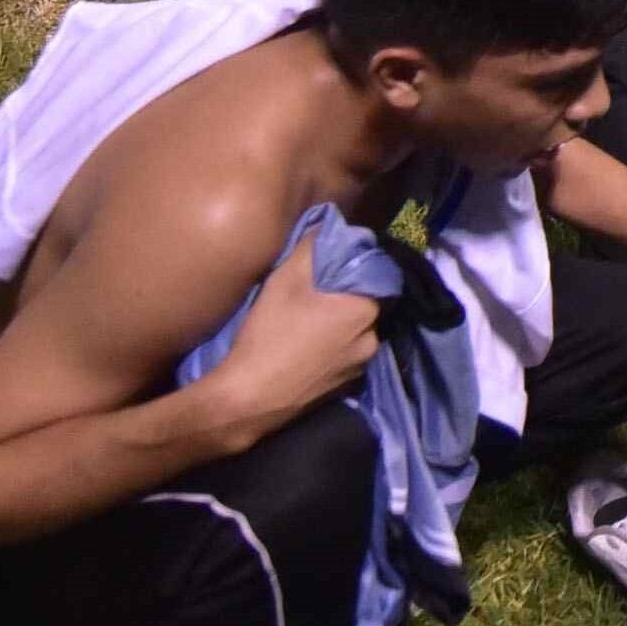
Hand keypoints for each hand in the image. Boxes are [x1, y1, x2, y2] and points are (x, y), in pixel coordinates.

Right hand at [200, 241, 380, 440]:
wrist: (250, 400)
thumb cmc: (270, 333)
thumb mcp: (285, 279)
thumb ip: (311, 247)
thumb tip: (329, 225)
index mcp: (365, 310)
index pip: (376, 276)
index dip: (355, 268)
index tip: (333, 266)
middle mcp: (372, 340)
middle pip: (366, 306)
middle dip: (346, 297)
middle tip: (316, 294)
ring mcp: (360, 369)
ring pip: (356, 334)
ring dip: (339, 325)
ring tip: (309, 322)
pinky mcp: (345, 389)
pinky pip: (345, 358)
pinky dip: (332, 349)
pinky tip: (306, 349)